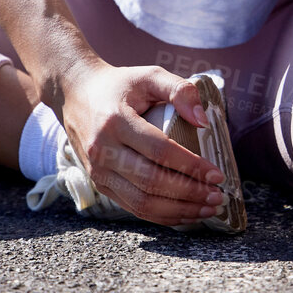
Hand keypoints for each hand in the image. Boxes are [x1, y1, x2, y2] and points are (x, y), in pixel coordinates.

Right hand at [51, 58, 228, 226]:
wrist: (74, 93)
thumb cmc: (118, 84)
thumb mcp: (149, 75)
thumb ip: (180, 90)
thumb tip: (203, 121)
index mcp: (116, 121)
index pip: (160, 151)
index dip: (192, 166)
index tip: (217, 174)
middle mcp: (103, 150)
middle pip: (152, 182)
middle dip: (190, 194)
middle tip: (217, 196)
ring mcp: (98, 170)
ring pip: (142, 202)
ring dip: (179, 211)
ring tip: (207, 210)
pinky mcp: (99, 183)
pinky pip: (133, 207)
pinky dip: (161, 216)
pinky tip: (184, 213)